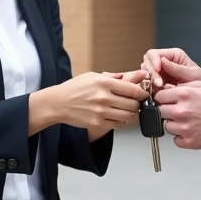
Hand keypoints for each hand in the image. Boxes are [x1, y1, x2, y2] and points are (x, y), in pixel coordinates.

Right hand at [29, 72, 147, 134]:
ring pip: (128, 116)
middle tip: (134, 102)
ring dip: (130, 113)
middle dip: (137, 104)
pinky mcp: (97, 123)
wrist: (58, 103)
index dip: (142, 93)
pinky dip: (122, 121)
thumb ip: (116, 76)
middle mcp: (103, 97)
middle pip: (133, 104)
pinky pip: (119, 125)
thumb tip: (139, 74)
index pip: (133, 90)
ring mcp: (100, 112)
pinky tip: (116, 115)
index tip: (143, 94)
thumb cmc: (75, 88)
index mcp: (104, 83)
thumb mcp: (94, 76)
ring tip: (125, 109)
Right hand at [141, 48, 200, 91]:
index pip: (154, 54)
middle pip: (147, 63)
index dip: (153, 61)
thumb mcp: (192, 74)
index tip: (158, 70)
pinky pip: (148, 84)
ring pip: (145, 73)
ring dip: (150, 81)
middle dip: (151, 73)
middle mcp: (163, 62)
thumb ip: (178, 68)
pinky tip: (156, 93)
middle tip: (159, 84)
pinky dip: (150, 88)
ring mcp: (159, 73)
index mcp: (172, 55)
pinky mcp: (157, 83)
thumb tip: (163, 61)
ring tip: (159, 89)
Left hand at [155, 80, 200, 149]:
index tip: (167, 101)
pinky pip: (175, 140)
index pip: (159, 97)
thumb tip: (166, 90)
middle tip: (180, 111)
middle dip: (168, 110)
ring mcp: (185, 128)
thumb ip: (181, 86)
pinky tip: (191, 130)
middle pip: (160, 112)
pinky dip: (181, 137)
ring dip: (174, 124)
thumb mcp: (200, 85)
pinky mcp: (190, 141)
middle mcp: (182, 111)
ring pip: (166, 126)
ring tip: (188, 120)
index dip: (163, 98)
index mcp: (184, 94)